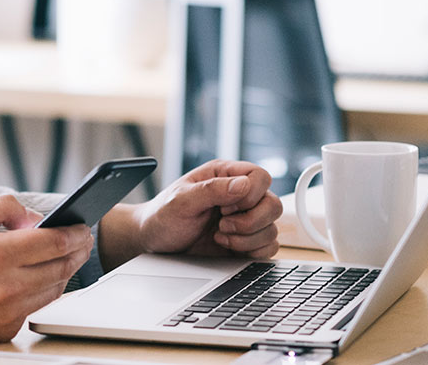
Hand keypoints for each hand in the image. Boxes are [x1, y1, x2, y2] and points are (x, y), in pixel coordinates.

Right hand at [0, 195, 94, 346]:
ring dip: (64, 271)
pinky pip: (36, 307)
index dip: (75, 232)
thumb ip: (3, 206)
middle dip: (77, 250)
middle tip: (82, 239)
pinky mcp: (3, 330)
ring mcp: (5, 313)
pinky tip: (38, 275)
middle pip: (62, 267)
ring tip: (64, 255)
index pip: (53, 243)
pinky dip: (41, 290)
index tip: (83, 226)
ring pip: (55, 290)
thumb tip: (36, 218)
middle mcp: (3, 288)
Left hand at [98, 160, 281, 268]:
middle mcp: (239, 196)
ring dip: (248, 239)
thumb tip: (244, 185)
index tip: (226, 208)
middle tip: (222, 225)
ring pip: (273, 228)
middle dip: (250, 221)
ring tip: (220, 237)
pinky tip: (229, 248)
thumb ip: (212, 190)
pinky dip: (253, 251)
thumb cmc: (163, 215)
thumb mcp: (181, 201)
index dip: (251, 194)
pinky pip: (270, 247)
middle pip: (273, 204)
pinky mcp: (247, 242)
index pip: (261, 176)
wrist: (154, 243)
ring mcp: (245, 220)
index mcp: (225, 176)